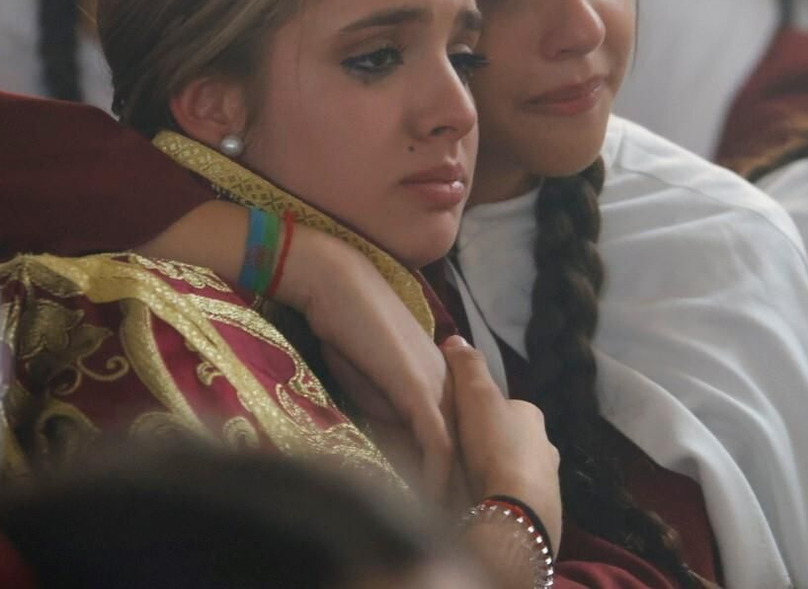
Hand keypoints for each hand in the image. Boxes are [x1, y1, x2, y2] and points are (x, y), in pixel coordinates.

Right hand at [282, 232, 453, 501]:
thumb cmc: (350, 328)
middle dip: (464, 484)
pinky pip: (436, 441)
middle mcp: (450, 384)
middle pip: (468, 446)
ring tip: (448, 519)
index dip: (458, 470)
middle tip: (459, 519)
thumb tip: (396, 443)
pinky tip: (429, 500)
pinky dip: (435, 474)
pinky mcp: (419, 388)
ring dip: (453, 487)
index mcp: (441, 381)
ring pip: (458, 448)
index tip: (454, 501)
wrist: (339, 287)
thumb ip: (389, 410)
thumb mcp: (371, 382)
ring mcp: (439, 385)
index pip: (457, 436)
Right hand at [444, 335, 561, 550]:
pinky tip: (488, 507)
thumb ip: (468, 367)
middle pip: (513, 442)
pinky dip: (507, 500)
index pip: (505, 408)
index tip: (460, 427)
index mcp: (532, 416)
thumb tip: (455, 337)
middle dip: (492, 448)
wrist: (516, 509)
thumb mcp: (476, 397)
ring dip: (500, 476)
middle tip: (463, 461)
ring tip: (472, 487)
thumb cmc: (494, 447)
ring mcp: (550, 481)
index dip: (480, 415)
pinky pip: (521, 500)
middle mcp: (547, 445)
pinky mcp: (545, 512)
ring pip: (519, 472)